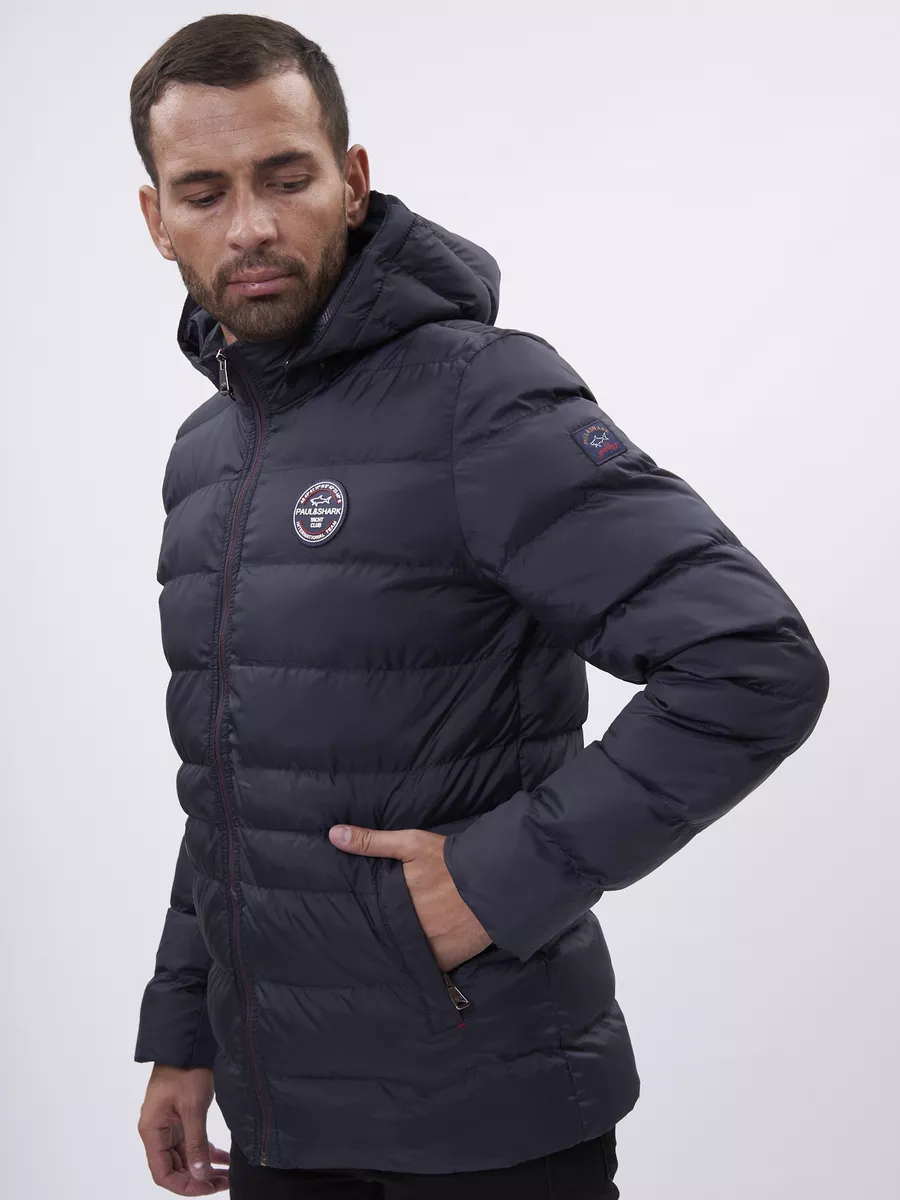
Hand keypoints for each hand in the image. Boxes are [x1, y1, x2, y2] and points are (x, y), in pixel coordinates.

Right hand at [137, 1064, 229, 1193]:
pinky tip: (224, 1159)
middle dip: (199, 1178)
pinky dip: (207, 1151)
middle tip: (223, 1183)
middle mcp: (158, 1131)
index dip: (185, 1185)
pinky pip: (193, 1142)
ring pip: (186, 1156)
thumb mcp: (192, 1108)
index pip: (163, 1173)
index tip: (207, 1188)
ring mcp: (170, 1125)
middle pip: (175, 1168)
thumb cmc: (185, 1070)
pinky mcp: (182, 1117)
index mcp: (152, 1131)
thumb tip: (199, 1174)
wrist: (189, 1042)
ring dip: (204, 1167)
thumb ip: (195, 1143)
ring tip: (227, 1176)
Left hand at [328, 825, 492, 971]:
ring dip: (400, 952)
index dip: (360, 923)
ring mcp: (428, 950)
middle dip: (380, 938)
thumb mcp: (411, 845)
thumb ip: (371, 842)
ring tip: (396, 947)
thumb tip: (334, 834)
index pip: (367, 920)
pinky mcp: (446, 962)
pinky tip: (419, 956)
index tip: (350, 925)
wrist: (495, 882)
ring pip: (403, 956)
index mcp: (395, 903)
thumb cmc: (450, 862)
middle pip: (384, 940)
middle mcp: (408, 931)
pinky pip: (426, 968)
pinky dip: (422, 963)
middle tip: (375, 936)